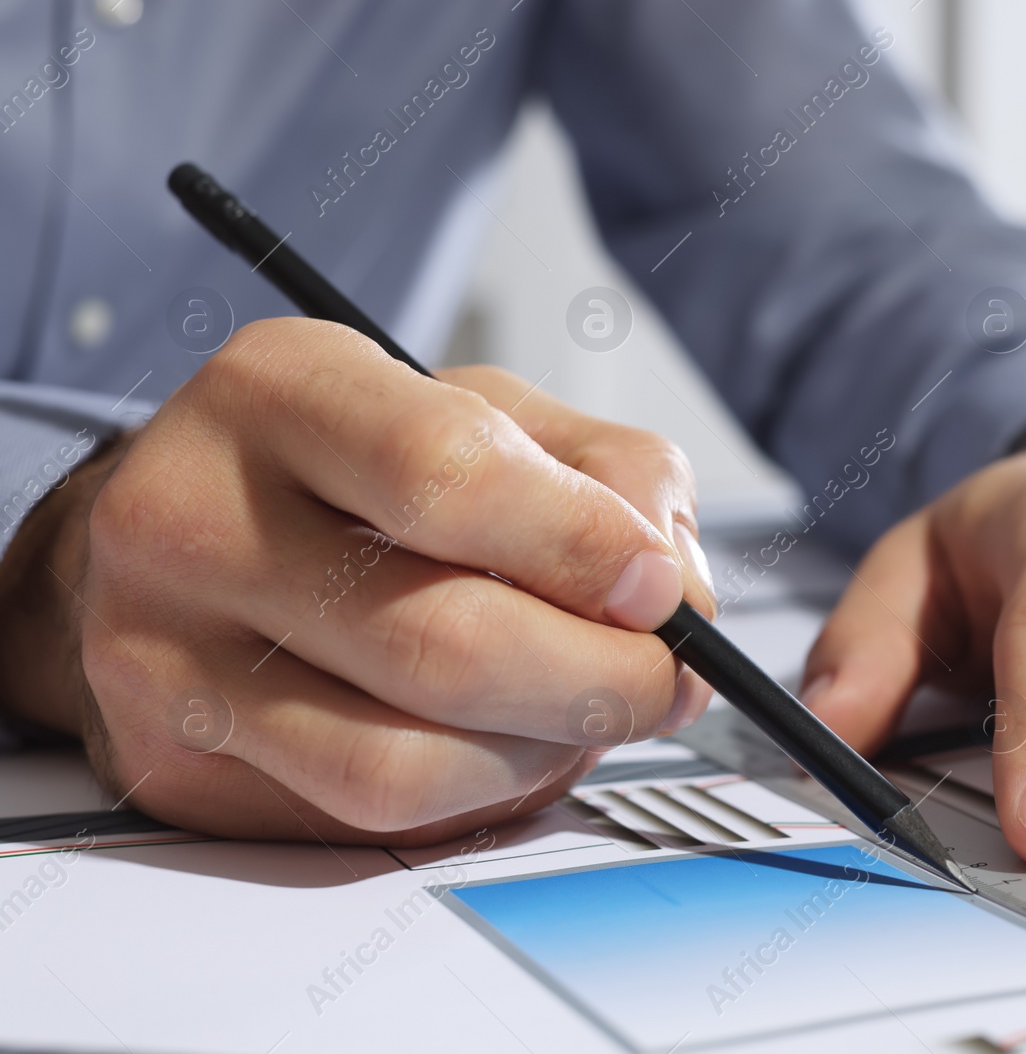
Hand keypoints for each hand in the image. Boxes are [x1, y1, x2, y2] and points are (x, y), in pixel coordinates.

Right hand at [0, 318, 715, 844]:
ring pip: (407, 761)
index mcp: (283, 391)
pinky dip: (477, 792)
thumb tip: (675, 593)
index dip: (584, 547)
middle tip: (664, 679)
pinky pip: (369, 816)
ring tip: (581, 712)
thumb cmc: (358, 469)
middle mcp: (196, 518)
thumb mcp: (490, 411)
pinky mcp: (179, 765)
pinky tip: (501, 743)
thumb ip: (610, 474)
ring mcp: (169, 656)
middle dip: (600, 680)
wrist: (187, 536)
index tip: (661, 591)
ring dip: (544, 752)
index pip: (448, 475)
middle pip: (443, 643)